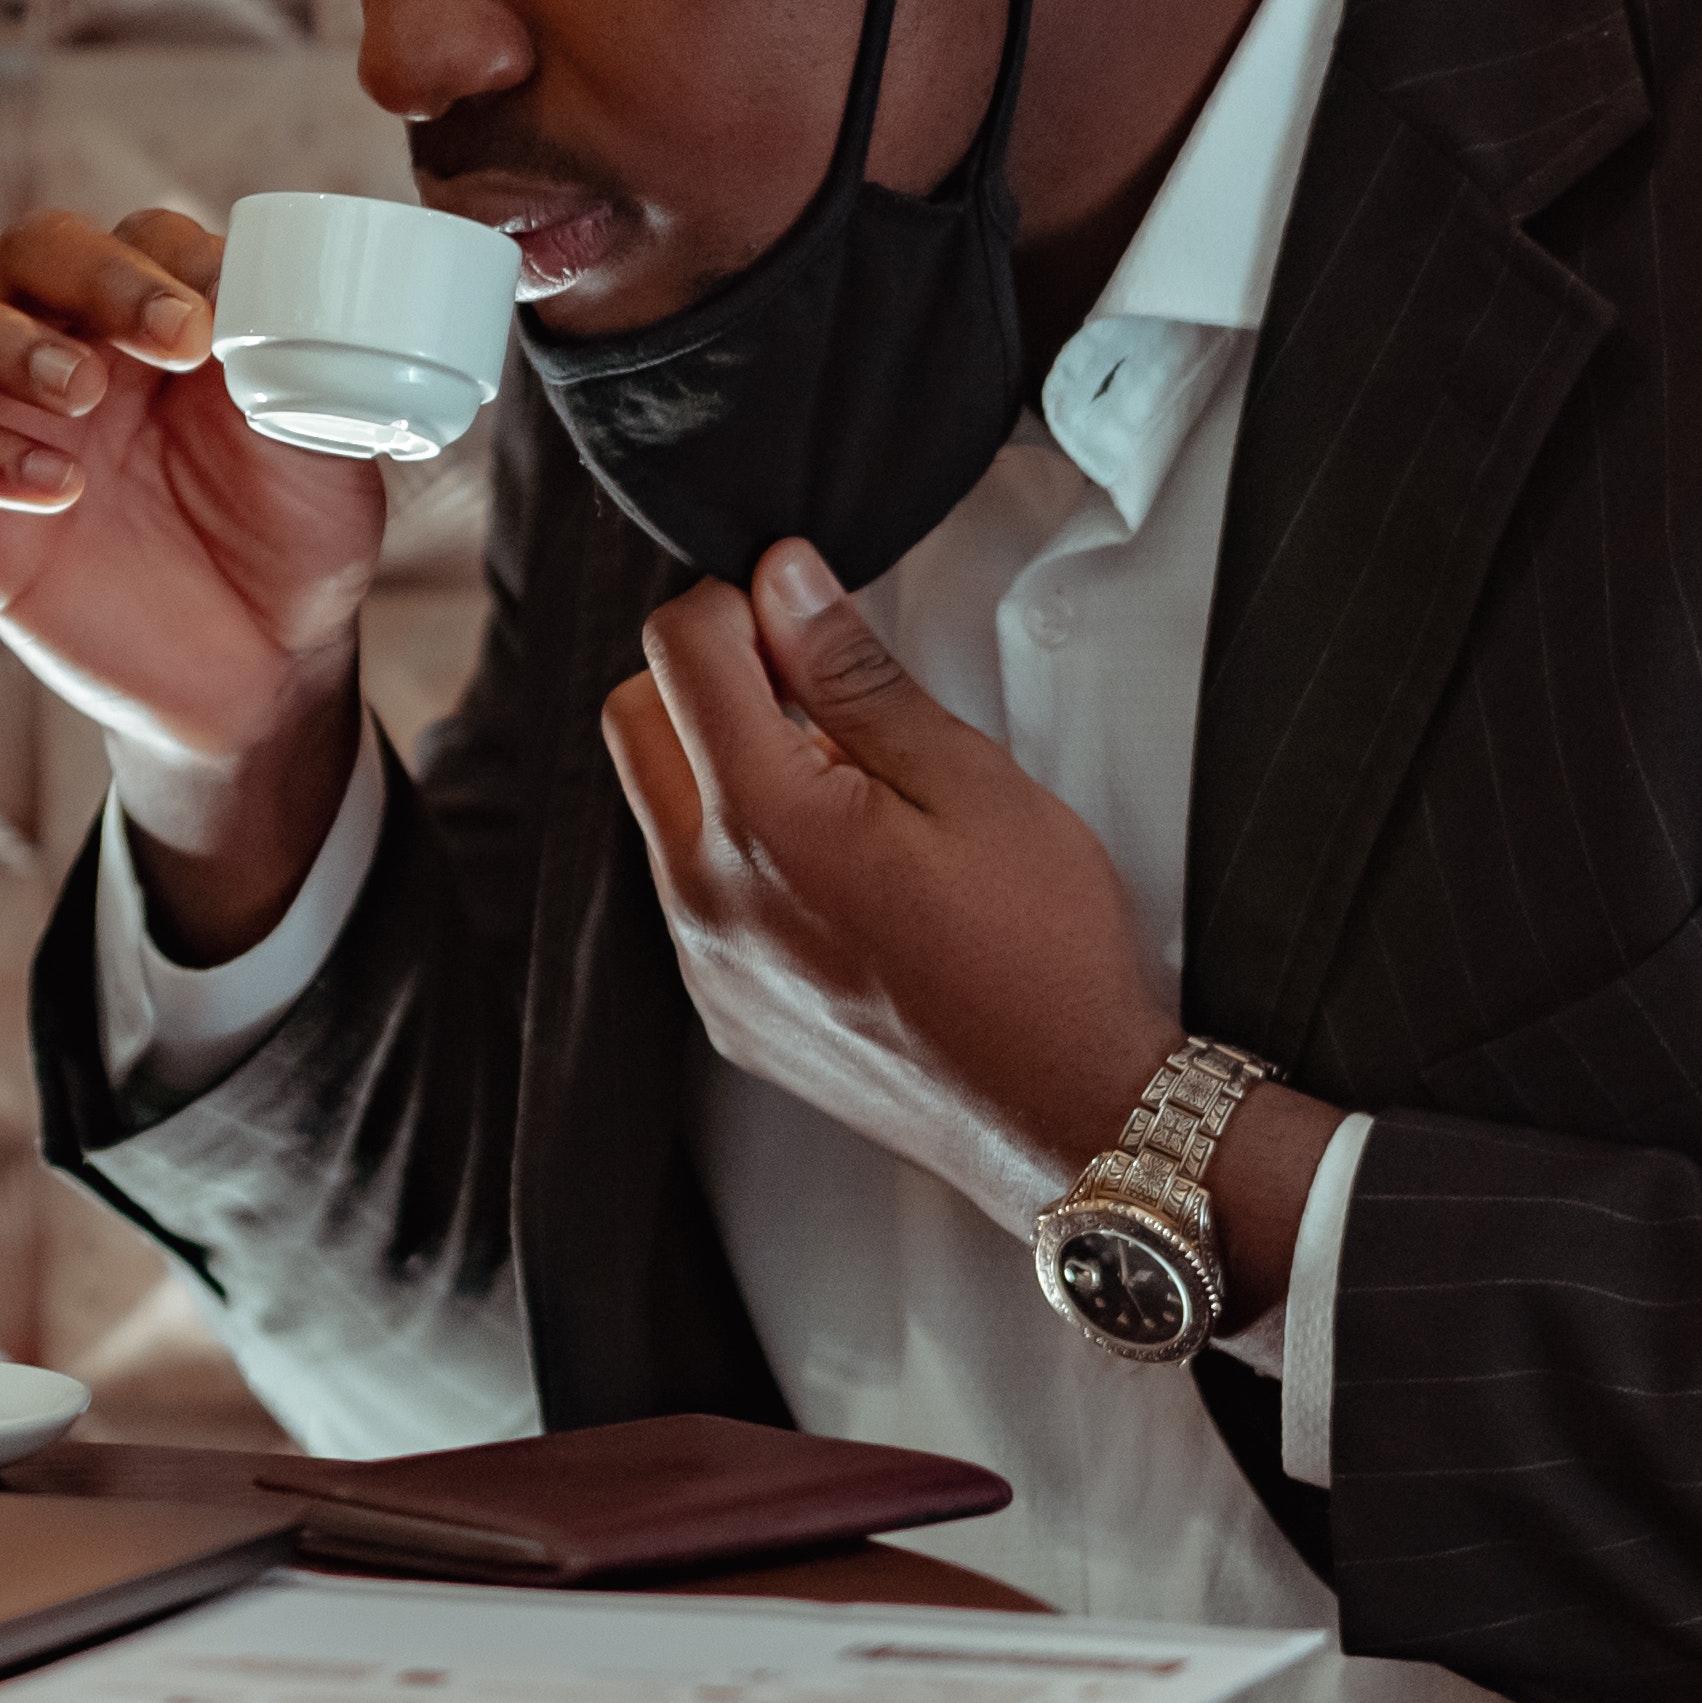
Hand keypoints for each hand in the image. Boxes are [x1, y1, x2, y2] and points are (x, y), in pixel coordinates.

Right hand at [0, 206, 389, 943]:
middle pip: (27, 247)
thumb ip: (298, 352)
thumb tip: (268, 286)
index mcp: (154, 316)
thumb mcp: (321, 435)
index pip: (135, 233)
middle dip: (92, 273)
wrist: (268, 667)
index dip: (172, 256)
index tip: (226, 312)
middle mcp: (65, 349)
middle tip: (173, 341)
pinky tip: (56, 491)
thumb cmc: (292, 535)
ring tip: (82, 394)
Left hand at [598, 541, 1179, 1236]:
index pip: (677, 649)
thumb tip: (785, 583)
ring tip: (850, 795)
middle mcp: (704, 898)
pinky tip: (841, 875)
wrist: (1067, 1119)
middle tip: (819, 693)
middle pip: (634, 719)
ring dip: (722, 768)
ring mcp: (704, 965)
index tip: (804, 610)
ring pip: (658, 809)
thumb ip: (855, 675)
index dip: (742, 600)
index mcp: (764, 823)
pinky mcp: (723, 1013)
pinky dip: (739, 856)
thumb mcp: (969, 782)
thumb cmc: (1042, 955)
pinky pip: (690, 897)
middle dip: (708, 677)